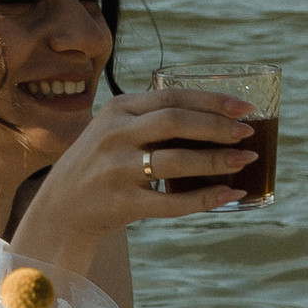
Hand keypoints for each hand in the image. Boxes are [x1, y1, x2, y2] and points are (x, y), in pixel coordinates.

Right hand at [11, 89, 260, 271]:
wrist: (59, 210)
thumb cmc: (100, 166)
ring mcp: (115, 170)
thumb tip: (216, 117)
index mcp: (116, 109)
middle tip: (248, 133)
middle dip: (217, 126)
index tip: (244, 107)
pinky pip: (171, 202)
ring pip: (175, 161)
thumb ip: (150, 119)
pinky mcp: (120, 203)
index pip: (171, 97)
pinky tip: (228, 194)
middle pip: (174, 122)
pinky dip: (204, 198)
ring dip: (217, 160)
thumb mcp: (114, 131)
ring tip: (246, 160)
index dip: (211, 100)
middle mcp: (113, 135)